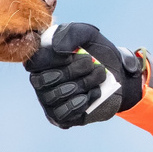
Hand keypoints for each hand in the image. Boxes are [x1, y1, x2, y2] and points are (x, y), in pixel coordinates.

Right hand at [24, 23, 144, 127]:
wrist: (119, 73)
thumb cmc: (97, 51)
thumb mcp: (87, 34)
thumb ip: (70, 34)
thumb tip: (57, 49)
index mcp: (40, 59)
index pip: (33, 62)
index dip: (52, 58)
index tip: (72, 53)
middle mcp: (39, 81)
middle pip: (44, 80)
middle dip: (73, 71)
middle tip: (92, 63)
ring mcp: (48, 101)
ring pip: (56, 96)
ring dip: (83, 84)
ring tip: (99, 75)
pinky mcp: (60, 117)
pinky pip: (64, 113)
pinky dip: (82, 101)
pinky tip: (95, 92)